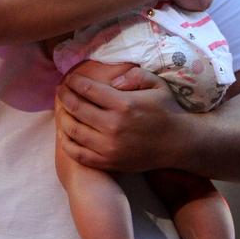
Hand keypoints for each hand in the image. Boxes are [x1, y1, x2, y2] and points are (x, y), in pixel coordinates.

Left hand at [55, 60, 188, 171]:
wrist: (179, 144)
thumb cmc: (166, 110)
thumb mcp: (156, 84)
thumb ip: (134, 75)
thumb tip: (111, 79)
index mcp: (124, 104)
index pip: (88, 90)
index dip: (74, 82)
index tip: (69, 79)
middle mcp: (113, 126)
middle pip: (77, 108)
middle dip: (64, 97)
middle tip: (60, 91)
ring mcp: (109, 147)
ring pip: (73, 131)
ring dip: (62, 117)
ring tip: (60, 109)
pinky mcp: (109, 163)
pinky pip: (79, 154)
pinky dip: (67, 143)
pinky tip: (65, 133)